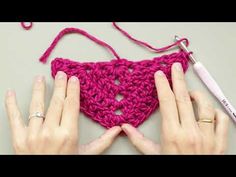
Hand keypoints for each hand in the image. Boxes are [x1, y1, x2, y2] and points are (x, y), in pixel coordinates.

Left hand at [5, 71, 120, 153]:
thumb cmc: (66, 164)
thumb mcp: (86, 154)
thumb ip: (103, 141)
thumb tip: (117, 130)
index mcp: (68, 135)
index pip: (71, 105)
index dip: (73, 90)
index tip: (74, 79)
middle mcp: (50, 132)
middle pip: (56, 102)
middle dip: (60, 86)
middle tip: (61, 74)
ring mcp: (33, 135)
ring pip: (36, 106)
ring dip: (39, 90)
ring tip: (41, 78)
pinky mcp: (18, 139)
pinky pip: (14, 118)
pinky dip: (11, 105)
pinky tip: (10, 94)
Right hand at [122, 63, 228, 153]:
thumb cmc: (173, 165)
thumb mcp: (153, 154)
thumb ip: (138, 140)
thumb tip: (124, 128)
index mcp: (172, 134)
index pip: (167, 102)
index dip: (162, 85)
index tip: (160, 74)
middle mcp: (190, 132)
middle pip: (183, 98)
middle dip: (178, 79)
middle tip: (175, 66)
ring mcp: (207, 136)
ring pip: (204, 106)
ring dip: (196, 95)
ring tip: (190, 92)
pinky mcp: (220, 142)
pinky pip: (221, 120)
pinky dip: (214, 112)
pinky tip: (207, 111)